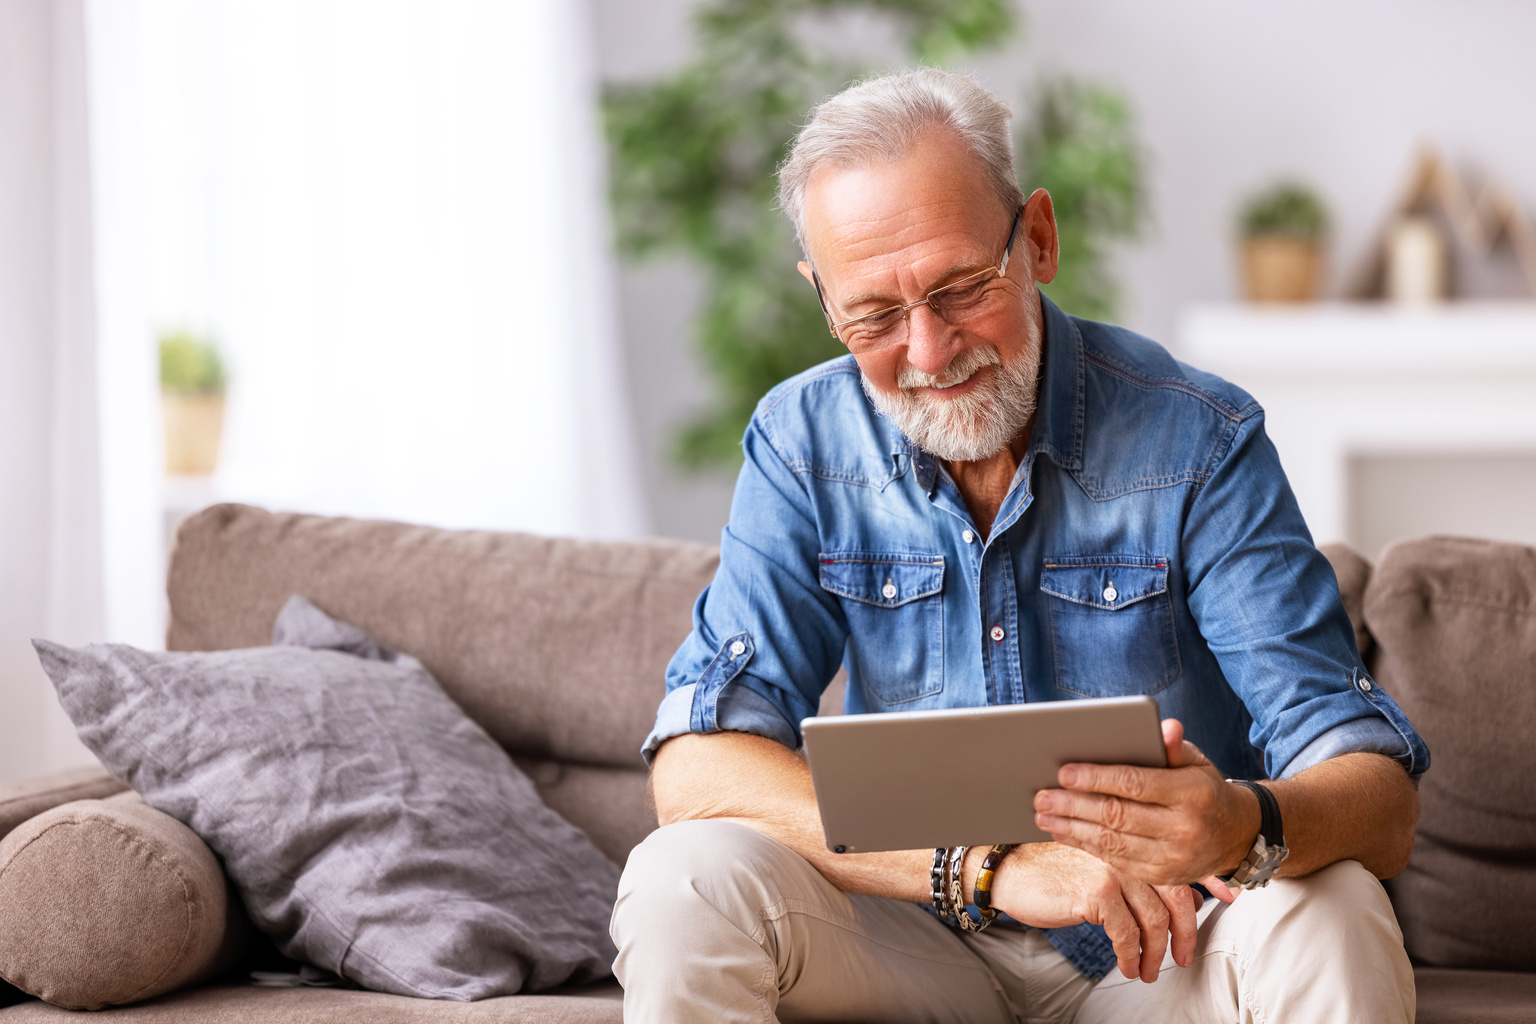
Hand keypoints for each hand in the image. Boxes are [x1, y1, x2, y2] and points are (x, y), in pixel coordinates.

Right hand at [990, 842, 1200, 981]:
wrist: (1010, 870)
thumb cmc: (1054, 867)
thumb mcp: (1101, 863)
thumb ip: (1139, 871)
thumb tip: (1185, 895)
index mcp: (1132, 838)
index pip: (1177, 862)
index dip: (1207, 882)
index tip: (1230, 900)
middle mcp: (1127, 849)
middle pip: (1175, 895)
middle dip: (1186, 931)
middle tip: (1185, 956)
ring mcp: (1113, 868)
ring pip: (1155, 918)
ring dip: (1156, 952)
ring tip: (1149, 969)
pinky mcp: (1096, 891)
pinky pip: (1127, 932)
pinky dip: (1131, 954)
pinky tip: (1128, 965)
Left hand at [1033, 718, 1257, 892]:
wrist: (1237, 836)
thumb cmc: (1206, 790)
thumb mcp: (1197, 763)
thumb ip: (1173, 746)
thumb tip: (1164, 725)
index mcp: (1192, 794)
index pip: (1135, 784)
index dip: (1096, 778)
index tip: (1064, 772)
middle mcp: (1183, 829)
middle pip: (1117, 815)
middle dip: (1073, 805)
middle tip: (1042, 795)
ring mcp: (1173, 858)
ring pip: (1112, 841)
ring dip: (1071, 827)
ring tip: (1043, 813)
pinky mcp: (1162, 877)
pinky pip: (1116, 861)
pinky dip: (1085, 845)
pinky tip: (1063, 832)